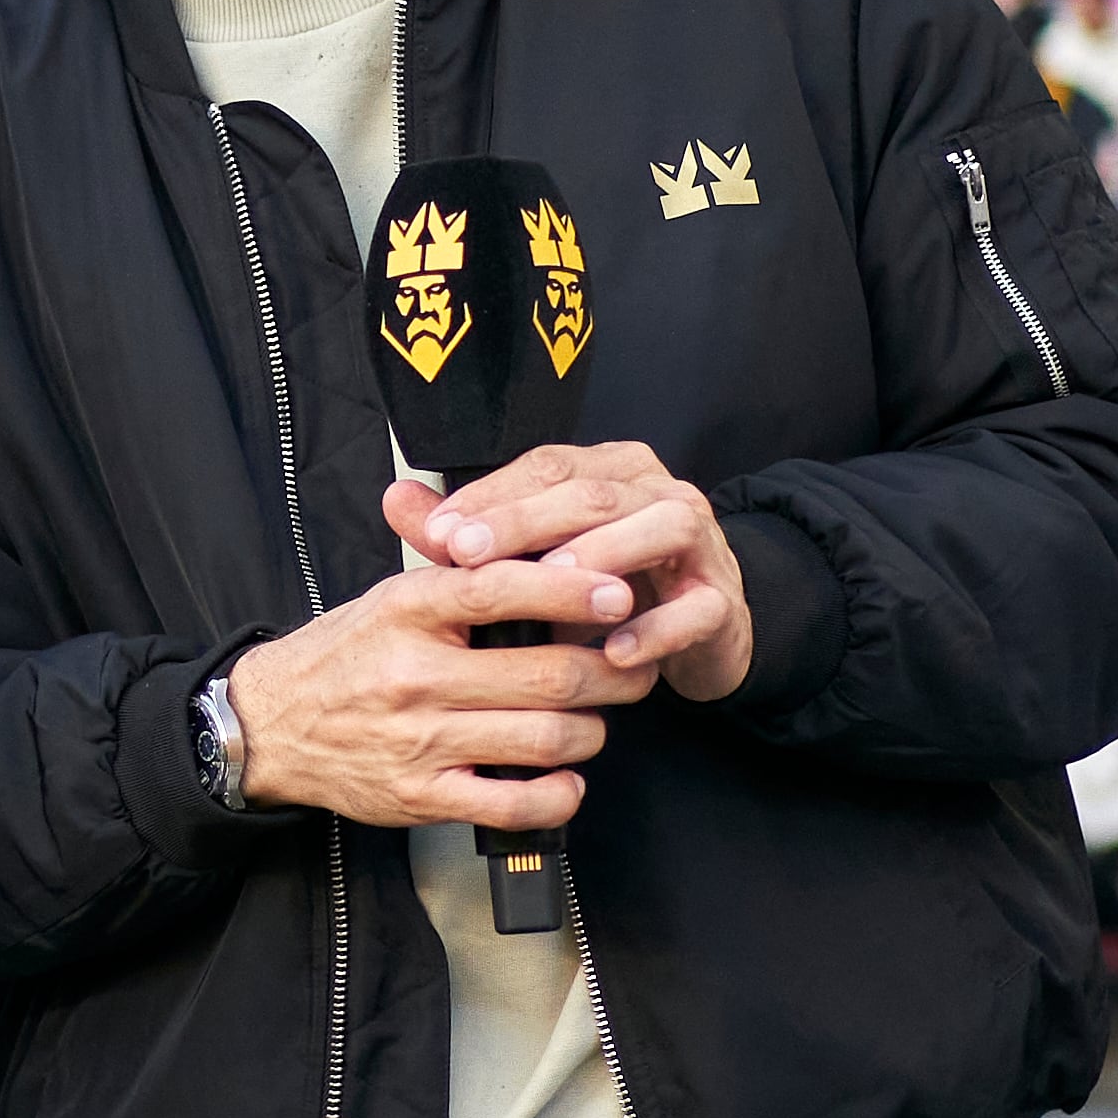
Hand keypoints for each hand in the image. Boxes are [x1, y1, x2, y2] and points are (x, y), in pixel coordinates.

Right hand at [225, 556, 653, 830]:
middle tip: (634, 665)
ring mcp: (420, 741)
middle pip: (547, 675)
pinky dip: (557, 795)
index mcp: (409, 610)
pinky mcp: (421, 797)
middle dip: (611, 672)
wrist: (269, 727)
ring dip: (590, 731)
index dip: (571, 590)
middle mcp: (416, 674)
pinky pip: (513, 803)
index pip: (500, 589)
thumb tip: (538, 535)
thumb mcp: (390, 596)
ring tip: (595, 719)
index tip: (619, 593)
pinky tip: (567, 779)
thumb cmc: (345, 657)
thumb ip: (460, 572)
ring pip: (545, 739)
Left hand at [395, 442, 755, 702]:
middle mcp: (657, 491)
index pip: (547, 467)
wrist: (695, 633)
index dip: (492, 496)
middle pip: (592, 492)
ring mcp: (699, 541)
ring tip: (549, 584)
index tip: (438, 534)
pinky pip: (695, 608)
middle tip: (470, 556)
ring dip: (601, 555)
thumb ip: (471, 532)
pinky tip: (615, 651)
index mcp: (608, 469)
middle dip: (526, 522)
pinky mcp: (721, 599)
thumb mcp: (536, 561)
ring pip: (656, 527)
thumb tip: (397, 500)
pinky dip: (655, 629)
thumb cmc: (605, 590)